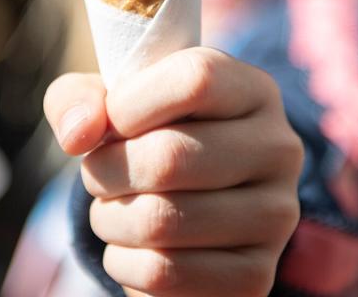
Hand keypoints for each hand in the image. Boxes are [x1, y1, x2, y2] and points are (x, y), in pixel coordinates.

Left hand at [44, 47, 303, 296]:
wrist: (183, 212)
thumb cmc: (143, 140)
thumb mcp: (109, 105)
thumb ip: (78, 99)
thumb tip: (79, 134)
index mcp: (253, 90)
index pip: (196, 80)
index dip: (131, 103)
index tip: (111, 122)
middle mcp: (278, 149)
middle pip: (171, 157)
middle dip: (106, 170)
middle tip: (99, 174)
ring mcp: (275, 216)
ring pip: (161, 221)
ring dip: (110, 219)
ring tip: (112, 209)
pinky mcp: (256, 276)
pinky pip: (165, 273)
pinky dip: (125, 263)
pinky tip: (132, 248)